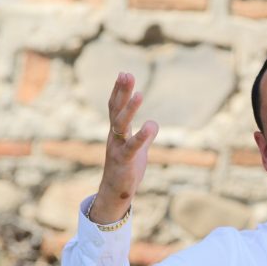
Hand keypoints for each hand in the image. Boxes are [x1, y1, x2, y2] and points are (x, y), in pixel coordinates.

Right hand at [91, 72, 159, 223]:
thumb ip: (144, 136)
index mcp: (117, 133)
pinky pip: (132, 146)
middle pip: (115, 110)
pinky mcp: (124, 161)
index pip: (115, 107)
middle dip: (121, 92)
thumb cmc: (126, 170)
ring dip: (129, 109)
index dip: (119, 91)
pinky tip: (151, 125)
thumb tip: (152, 123)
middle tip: (126, 73)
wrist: (116, 193)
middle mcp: (114, 137)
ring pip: (120, 125)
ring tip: (139, 94)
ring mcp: (117, 148)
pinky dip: (141, 136)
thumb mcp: (137, 150)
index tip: (123, 73)